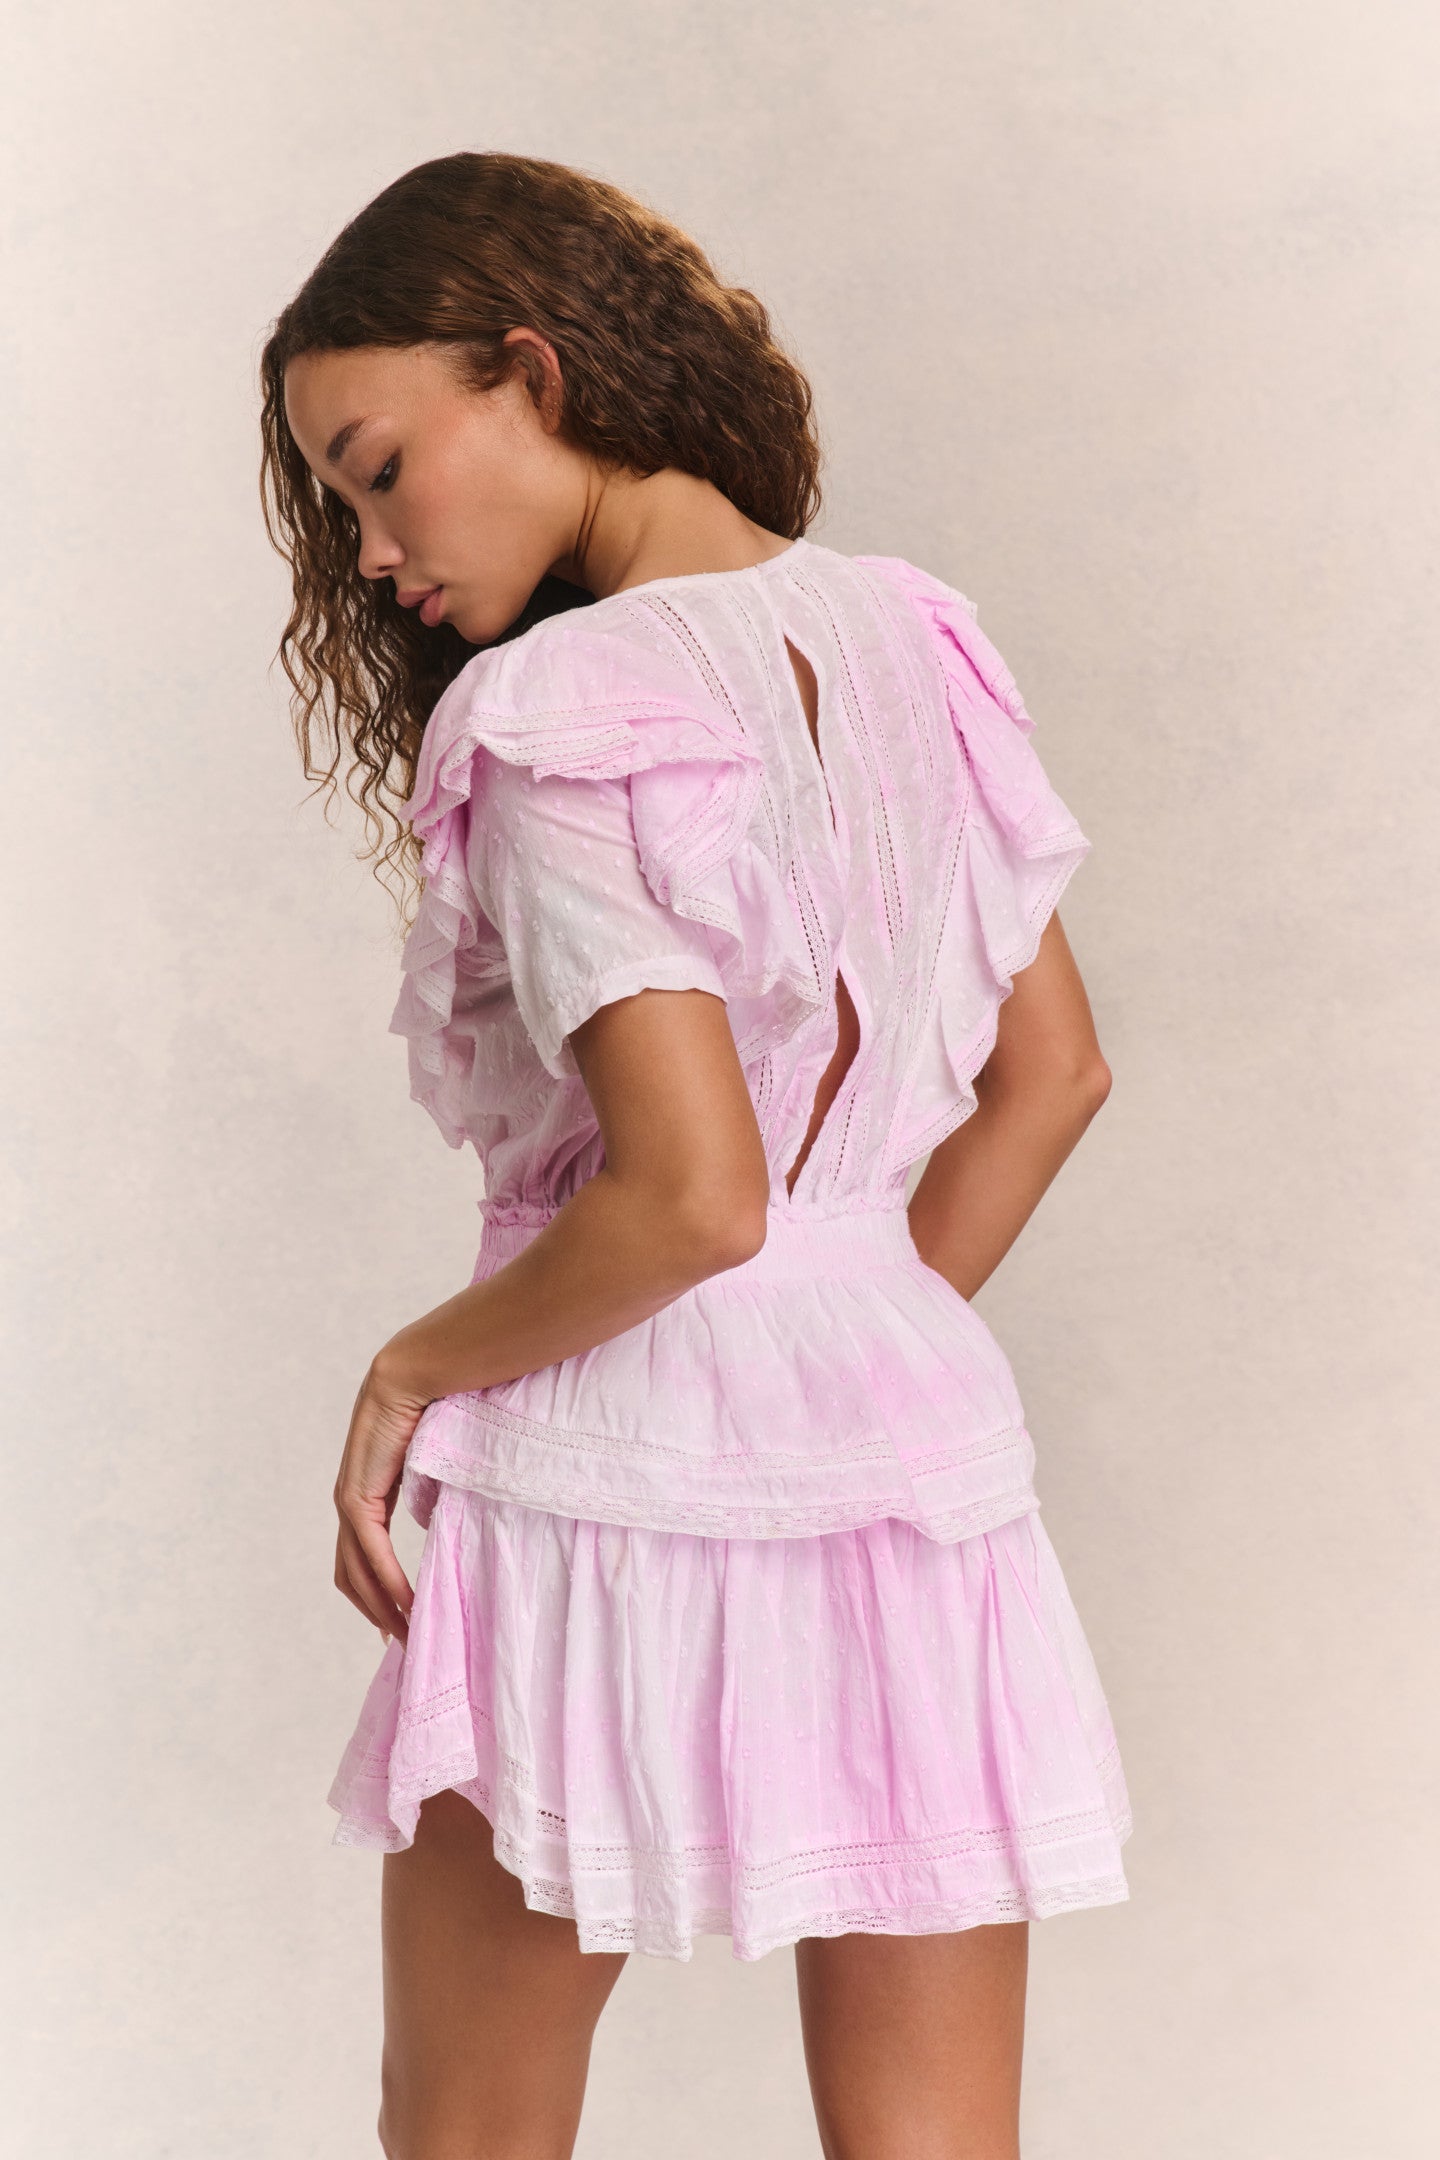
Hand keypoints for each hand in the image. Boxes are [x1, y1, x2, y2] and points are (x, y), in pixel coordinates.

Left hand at [332, 1345, 430, 1645]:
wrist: (419, 1370)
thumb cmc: (438, 1404)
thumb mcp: (438, 1462)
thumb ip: (435, 1492)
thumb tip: (447, 1520)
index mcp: (367, 1492)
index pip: (361, 1558)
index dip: (378, 1593)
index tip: (402, 1621)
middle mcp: (351, 1500)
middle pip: (351, 1576)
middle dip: (375, 1612)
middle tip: (404, 1643)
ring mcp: (349, 1499)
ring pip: (355, 1573)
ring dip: (380, 1608)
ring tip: (409, 1635)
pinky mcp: (358, 1495)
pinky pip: (370, 1553)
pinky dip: (388, 1584)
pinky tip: (408, 1606)